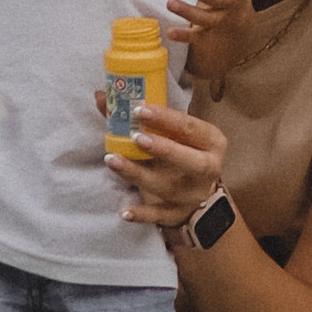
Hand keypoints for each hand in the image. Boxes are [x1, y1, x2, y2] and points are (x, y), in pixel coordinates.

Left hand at [112, 100, 227, 232]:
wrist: (197, 192)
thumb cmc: (182, 151)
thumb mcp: (174, 132)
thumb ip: (143, 116)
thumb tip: (101, 96)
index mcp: (211, 142)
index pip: (190, 127)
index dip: (166, 118)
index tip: (141, 109)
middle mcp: (207, 168)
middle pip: (190, 161)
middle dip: (163, 149)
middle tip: (136, 138)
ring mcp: (191, 194)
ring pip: (165, 186)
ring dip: (137, 174)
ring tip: (112, 160)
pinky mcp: (176, 213)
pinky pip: (158, 216)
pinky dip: (141, 214)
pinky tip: (124, 211)